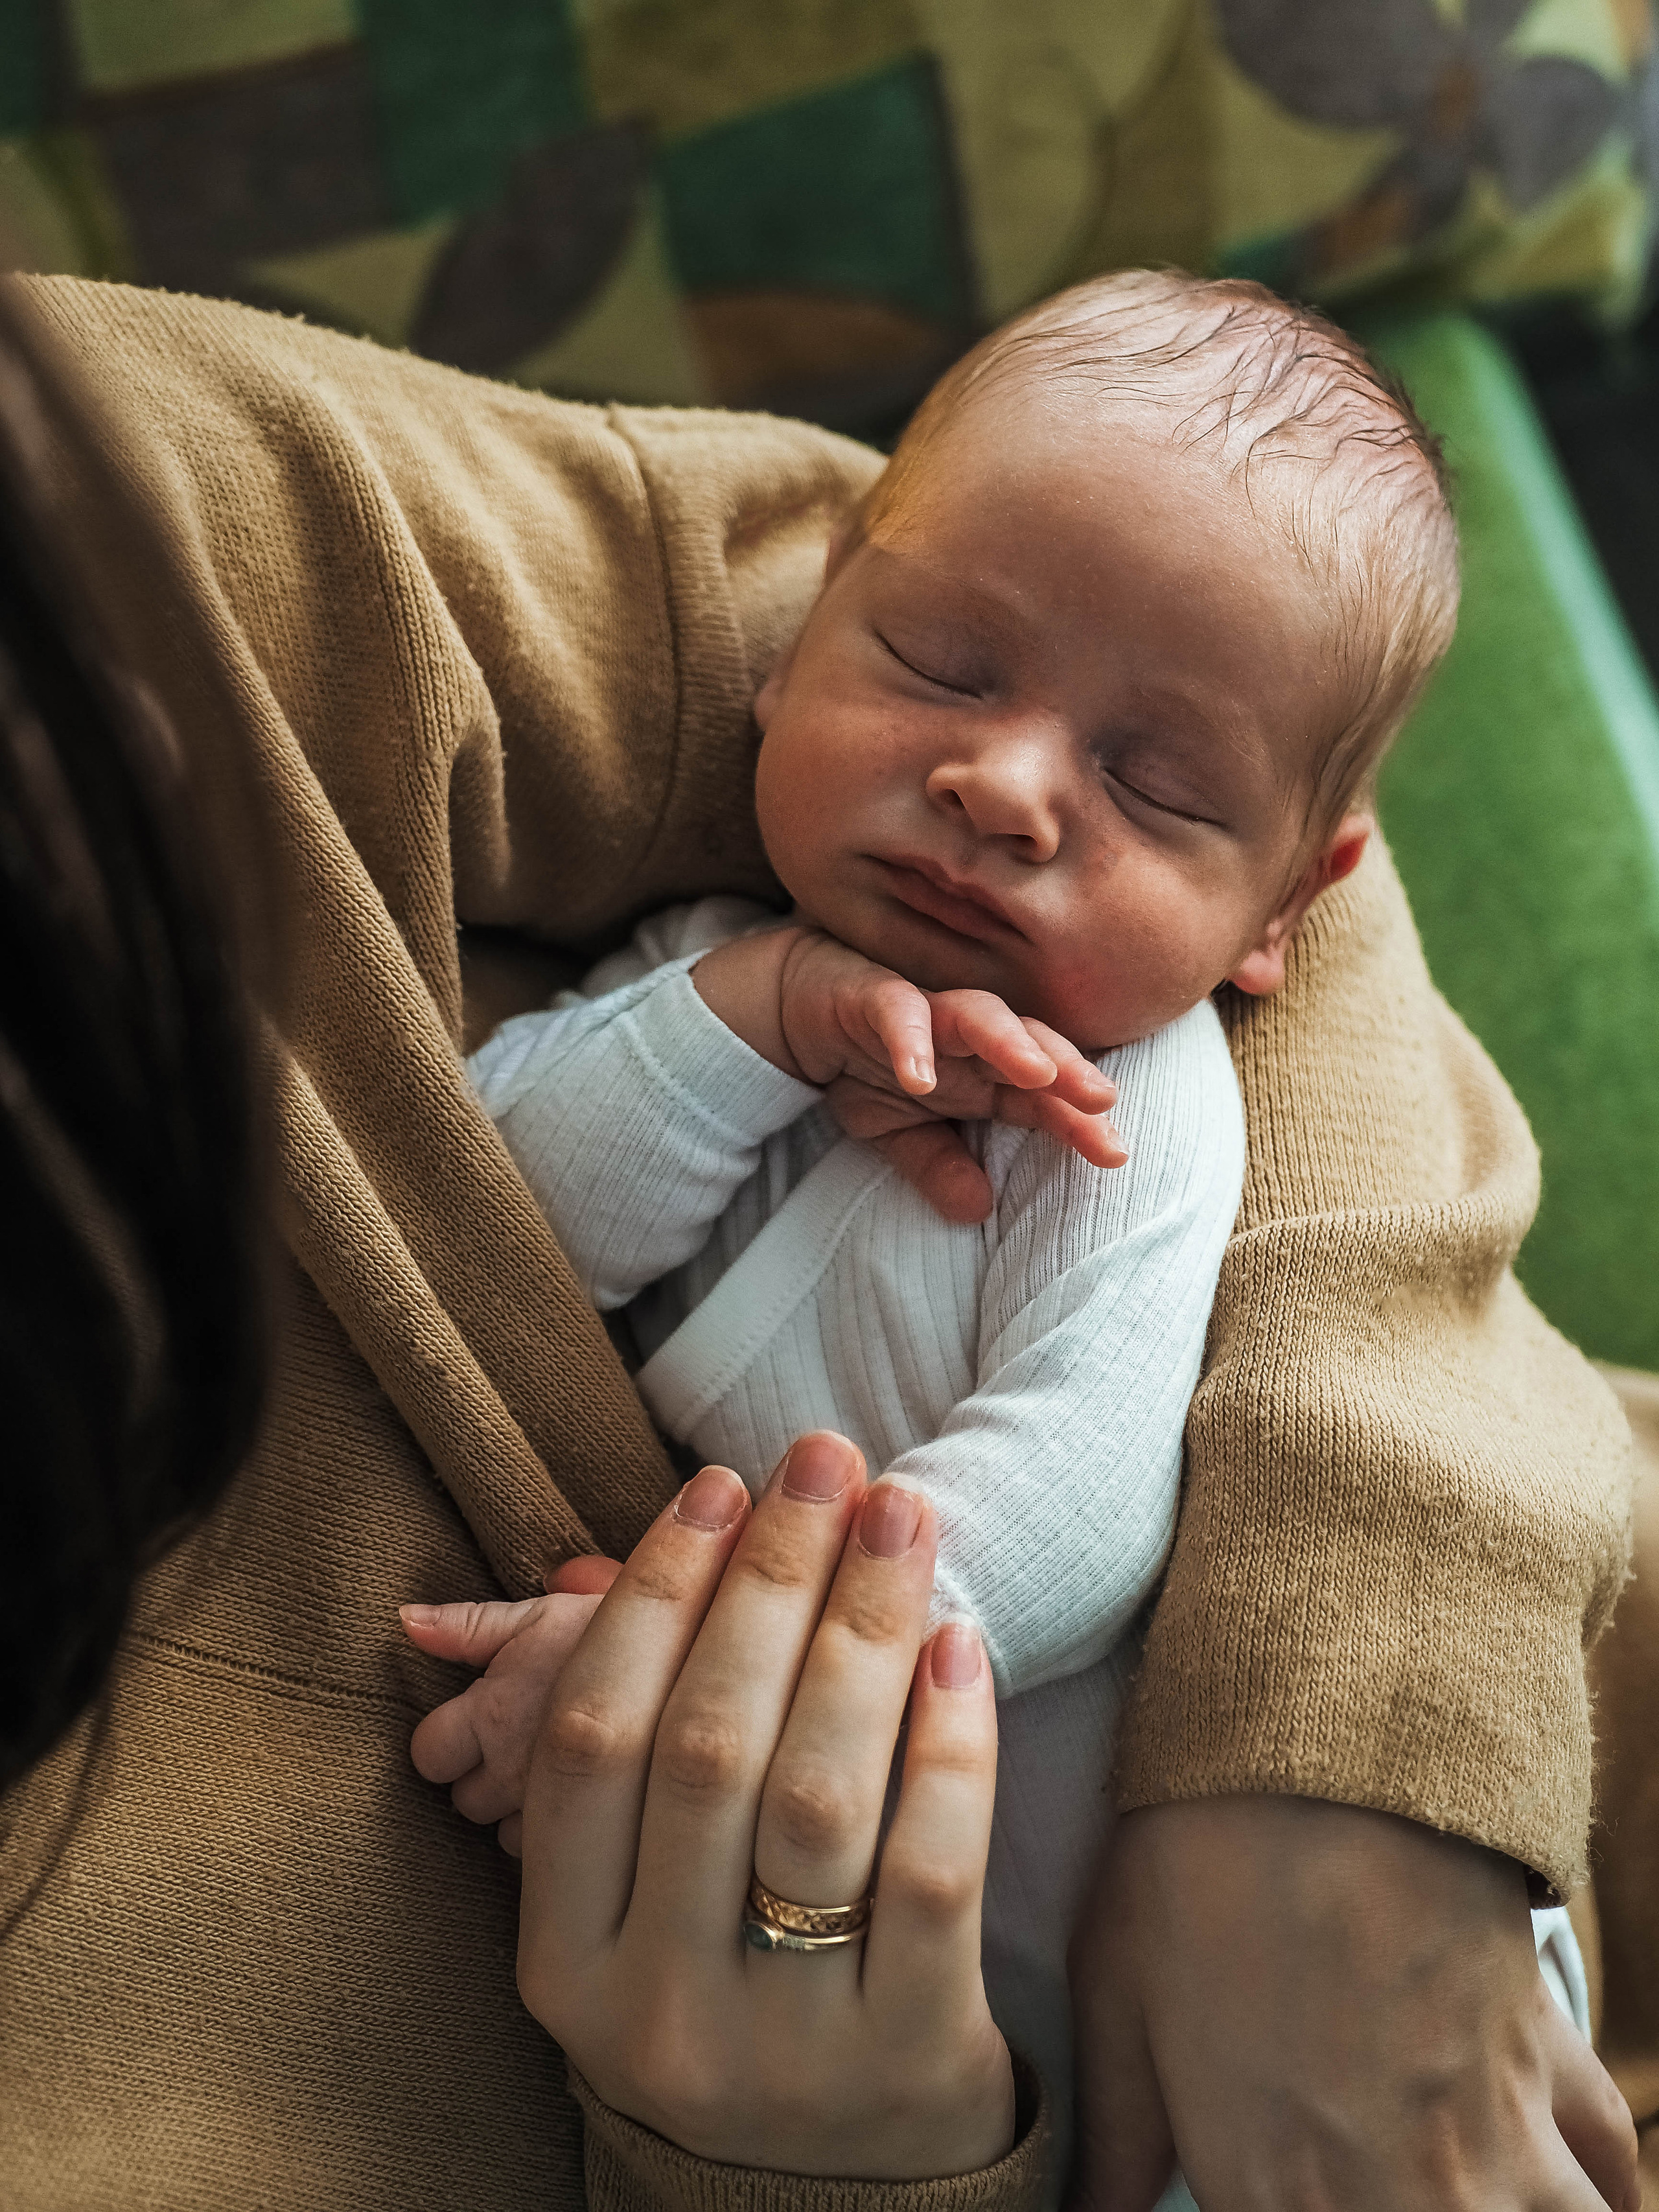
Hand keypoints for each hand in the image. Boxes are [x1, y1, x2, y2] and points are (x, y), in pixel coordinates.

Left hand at [401, 1556, 621, 1854]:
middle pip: (466, 1802)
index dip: (448, 1744)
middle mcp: (517, 1770)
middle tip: (528, 1750)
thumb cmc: (625, 1628)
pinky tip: (600, 1801)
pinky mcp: (602, 1840)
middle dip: (486, 1782)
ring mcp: (560, 1812)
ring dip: (530, 1813)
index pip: (429, 1753)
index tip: (480, 1727)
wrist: (709, 1659)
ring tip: (570, 1774)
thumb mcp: (547, 1614)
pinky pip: (563, 1859)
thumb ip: (470, 1624)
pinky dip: (573, 1836)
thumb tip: (405, 1620)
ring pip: (511, 1838)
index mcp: (495, 1711)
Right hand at [516, 1431, 1016, 2177]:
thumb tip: (667, 1547)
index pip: (591, 1740)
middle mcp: (654, 2009)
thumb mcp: (638, 1912)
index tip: (716, 1486)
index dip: (654, 1596)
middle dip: (768, 1579)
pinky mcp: (911, 2061)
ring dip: (859, 1630)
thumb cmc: (732, 1988)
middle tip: (824, 1460)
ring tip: (899, 1516)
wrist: (836, 2189)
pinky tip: (957, 1643)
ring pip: (816, 1796)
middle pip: (707, 1748)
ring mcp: (783, 2048)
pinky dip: (946, 1744)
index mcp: (565, 1959)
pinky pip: (930, 1873)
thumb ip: (638, 1759)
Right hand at [695, 924, 1123, 1222]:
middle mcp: (969, 1039)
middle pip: (1030, 1048)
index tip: (1115, 1154)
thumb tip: (977, 1212)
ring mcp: (927, 1010)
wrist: (800, 1009)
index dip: (1078, 1123)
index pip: (1043, 1099)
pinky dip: (910, 1041)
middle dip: (1068, 1071)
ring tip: (1037, 1074)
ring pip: (978, 1015)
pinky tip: (920, 1075)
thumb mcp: (898, 1133)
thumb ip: (937, 1167)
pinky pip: (897, 1013)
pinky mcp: (874, 997)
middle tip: (1101, 1099)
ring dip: (1009, 1042)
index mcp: (987, 1074)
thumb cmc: (867, 1064)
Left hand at [1069, 1797, 1640, 2211]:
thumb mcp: (1118, 2003)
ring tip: (1465, 2190)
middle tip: (1369, 2184)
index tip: (1278, 2196)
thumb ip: (1116, 2144)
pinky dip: (1598, 2186)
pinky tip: (1559, 2177)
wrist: (1319, 1754)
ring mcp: (1496, 2138)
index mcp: (1278, 2199)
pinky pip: (1612, 2165)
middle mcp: (1403, 2200)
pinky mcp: (1550, 2059)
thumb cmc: (1193, 1867)